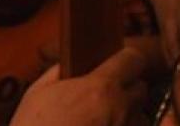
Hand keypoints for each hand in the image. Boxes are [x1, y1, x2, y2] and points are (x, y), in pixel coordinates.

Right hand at [10, 47, 149, 125]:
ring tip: (107, 120)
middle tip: (107, 94)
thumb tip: (70, 64)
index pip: (134, 60)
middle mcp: (119, 109)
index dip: (127, 59)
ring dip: (129, 115)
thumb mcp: (38, 92)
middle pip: (141, 88)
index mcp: (99, 88)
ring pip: (141, 117)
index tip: (120, 62)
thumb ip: (58, 72)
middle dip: (128, 88)